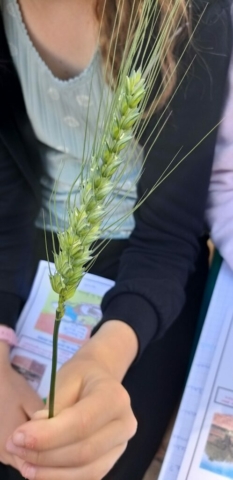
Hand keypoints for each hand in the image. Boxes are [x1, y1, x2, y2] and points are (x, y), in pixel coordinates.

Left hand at [6, 321, 137, 479]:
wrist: (99, 379)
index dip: (49, 435)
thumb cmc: (81, 376)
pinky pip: (87, 477)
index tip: (19, 437)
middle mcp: (125, 424)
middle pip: (84, 451)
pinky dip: (61, 477)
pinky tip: (39, 470)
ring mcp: (121, 445)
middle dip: (45, 455)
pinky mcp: (111, 460)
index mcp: (115, 397)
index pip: (82, 423)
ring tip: (25, 463)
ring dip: (51, 473)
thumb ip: (53, 407)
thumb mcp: (66, 379)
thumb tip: (34, 436)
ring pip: (86, 471)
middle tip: (16, 447)